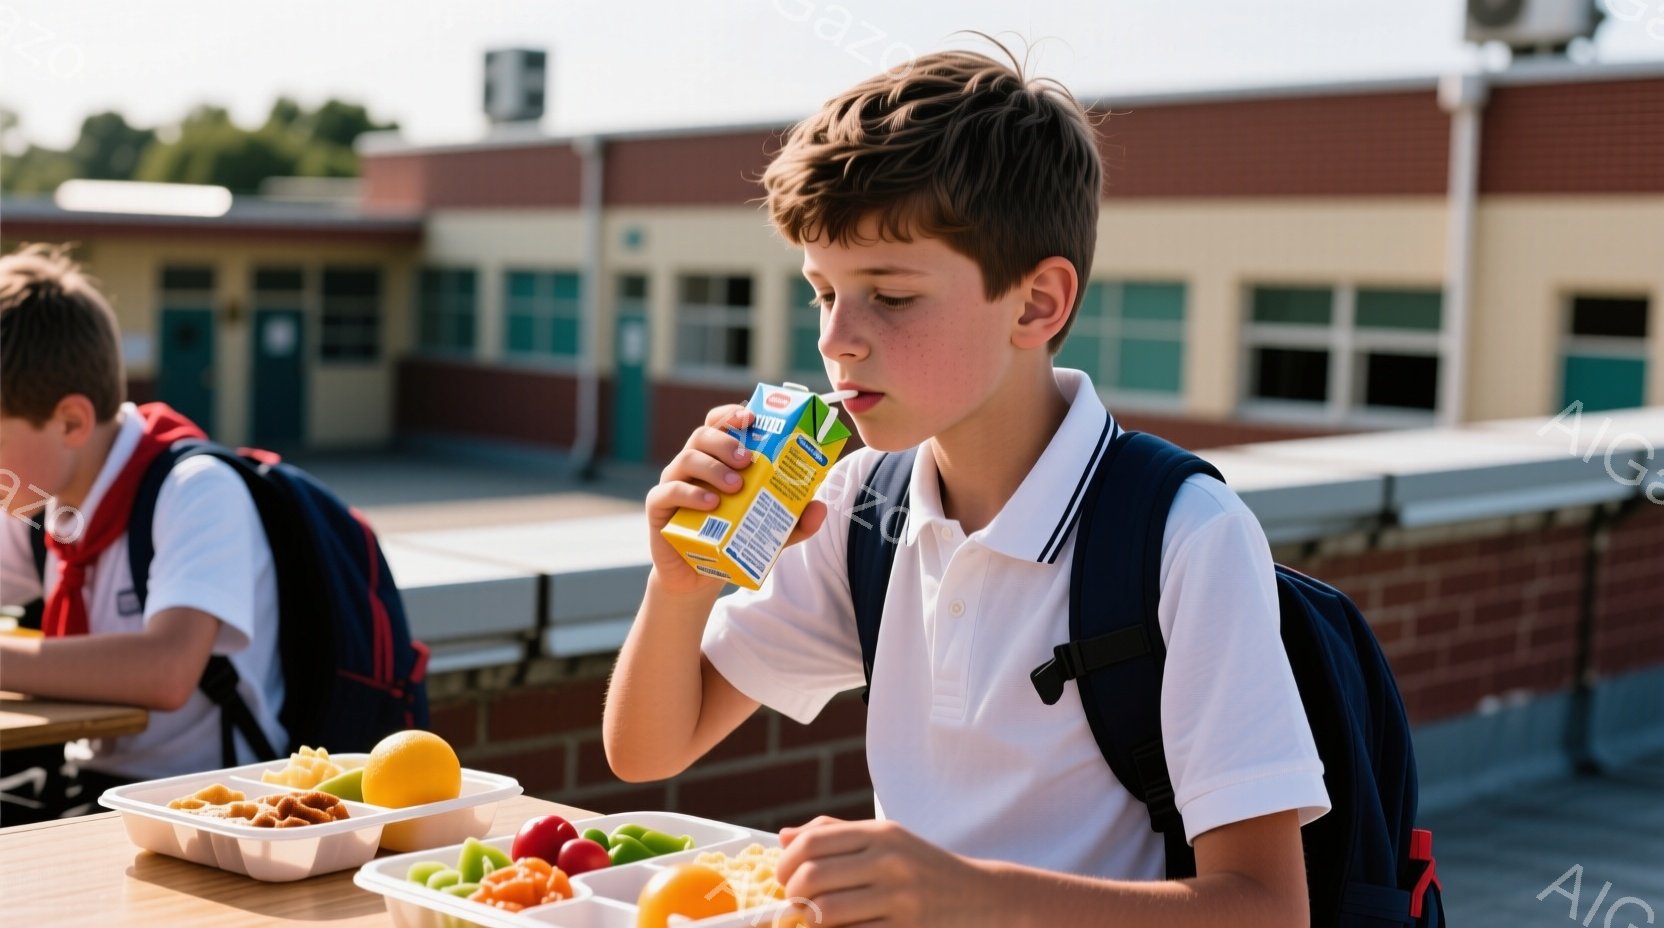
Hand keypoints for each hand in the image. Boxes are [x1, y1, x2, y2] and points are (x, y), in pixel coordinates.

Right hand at [645, 403, 826, 596]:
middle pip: (703, 435)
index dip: (731, 414)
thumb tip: (820, 507)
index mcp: (717, 459)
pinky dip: (690, 494)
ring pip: (686, 458)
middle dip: (726, 442)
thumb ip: (795, 521)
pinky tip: (711, 504)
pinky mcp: (659, 508)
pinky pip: (669, 491)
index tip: (751, 418)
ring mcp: (674, 483)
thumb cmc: (733, 542)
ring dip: (713, 467)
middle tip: (748, 460)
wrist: (698, 577)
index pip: (719, 424)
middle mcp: (693, 465)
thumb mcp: (770, 533)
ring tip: (736, 486)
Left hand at [775, 817, 1006, 927]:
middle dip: (793, 896)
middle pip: (812, 877)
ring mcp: (900, 897)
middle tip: (796, 905)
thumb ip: (836, 833)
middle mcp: (890, 860)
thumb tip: (785, 837)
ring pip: (826, 912)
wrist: (982, 898)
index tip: (784, 880)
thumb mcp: (889, 839)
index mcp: (881, 833)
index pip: (811, 842)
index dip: (785, 864)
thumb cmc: (925, 868)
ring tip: (815, 922)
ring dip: (810, 922)